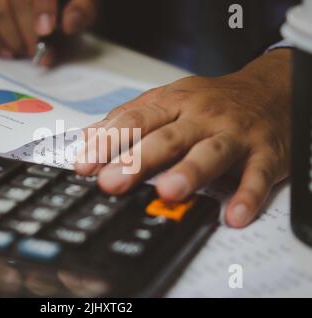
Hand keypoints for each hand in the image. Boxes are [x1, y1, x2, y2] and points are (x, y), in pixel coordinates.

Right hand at [0, 0, 96, 63]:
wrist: (42, 0)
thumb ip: (83, 8)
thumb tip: (70, 24)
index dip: (41, 9)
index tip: (46, 32)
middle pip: (15, 2)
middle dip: (28, 33)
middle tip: (40, 54)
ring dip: (12, 40)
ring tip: (28, 52)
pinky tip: (8, 53)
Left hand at [74, 49, 291, 227]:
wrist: (271, 90)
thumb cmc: (213, 100)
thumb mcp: (170, 98)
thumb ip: (129, 117)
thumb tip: (88, 137)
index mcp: (175, 103)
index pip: (135, 121)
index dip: (108, 142)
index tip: (84, 166)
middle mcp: (202, 117)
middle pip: (167, 137)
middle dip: (138, 160)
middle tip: (112, 182)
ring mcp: (234, 135)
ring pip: (210, 152)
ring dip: (190, 172)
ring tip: (169, 191)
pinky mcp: (265, 153)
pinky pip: (257, 175)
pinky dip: (248, 195)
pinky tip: (234, 215)